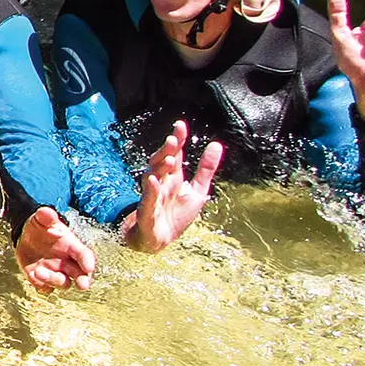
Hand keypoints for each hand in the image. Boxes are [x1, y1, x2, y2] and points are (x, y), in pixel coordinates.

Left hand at [15, 206, 96, 291]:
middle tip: (83, 285)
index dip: (88, 261)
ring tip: (38, 271)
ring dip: (53, 280)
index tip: (89, 267)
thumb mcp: (41, 220)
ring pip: (62, 282)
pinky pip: (45, 288)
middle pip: (81, 274)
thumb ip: (45, 216)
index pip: (84, 255)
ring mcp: (56, 272)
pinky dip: (41, 285)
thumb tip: (46, 212)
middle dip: (84, 280)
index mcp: (72, 246)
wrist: (26, 237)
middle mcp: (68, 262)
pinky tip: (32, 276)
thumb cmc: (41, 228)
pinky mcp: (43, 280)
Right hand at [124, 120, 222, 252]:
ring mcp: (152, 196)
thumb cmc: (175, 215)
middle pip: (161, 162)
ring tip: (168, 157)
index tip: (180, 125)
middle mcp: (161, 183)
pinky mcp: (147, 212)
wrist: (159, 240)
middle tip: (173, 139)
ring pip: (152, 176)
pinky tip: (154, 180)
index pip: (174, 154)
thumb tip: (217, 144)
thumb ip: (206, 169)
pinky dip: (151, 190)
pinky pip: (148, 199)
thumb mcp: (197, 191)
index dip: (177, 140)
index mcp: (173, 177)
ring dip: (159, 166)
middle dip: (166, 150)